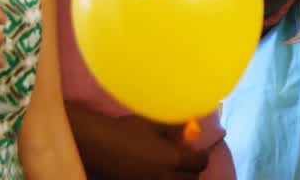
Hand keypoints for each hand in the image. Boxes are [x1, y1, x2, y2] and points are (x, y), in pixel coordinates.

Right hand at [69, 106, 208, 179]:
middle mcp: (164, 177)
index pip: (199, 163)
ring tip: (175, 169)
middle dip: (193, 170)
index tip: (201, 151)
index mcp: (172, 159)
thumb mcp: (154, 124)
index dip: (202, 156)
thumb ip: (174, 128)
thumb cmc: (125, 130)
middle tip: (190, 161)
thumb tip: (189, 129)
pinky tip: (158, 173)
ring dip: (180, 178)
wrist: (96, 144)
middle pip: (190, 179)